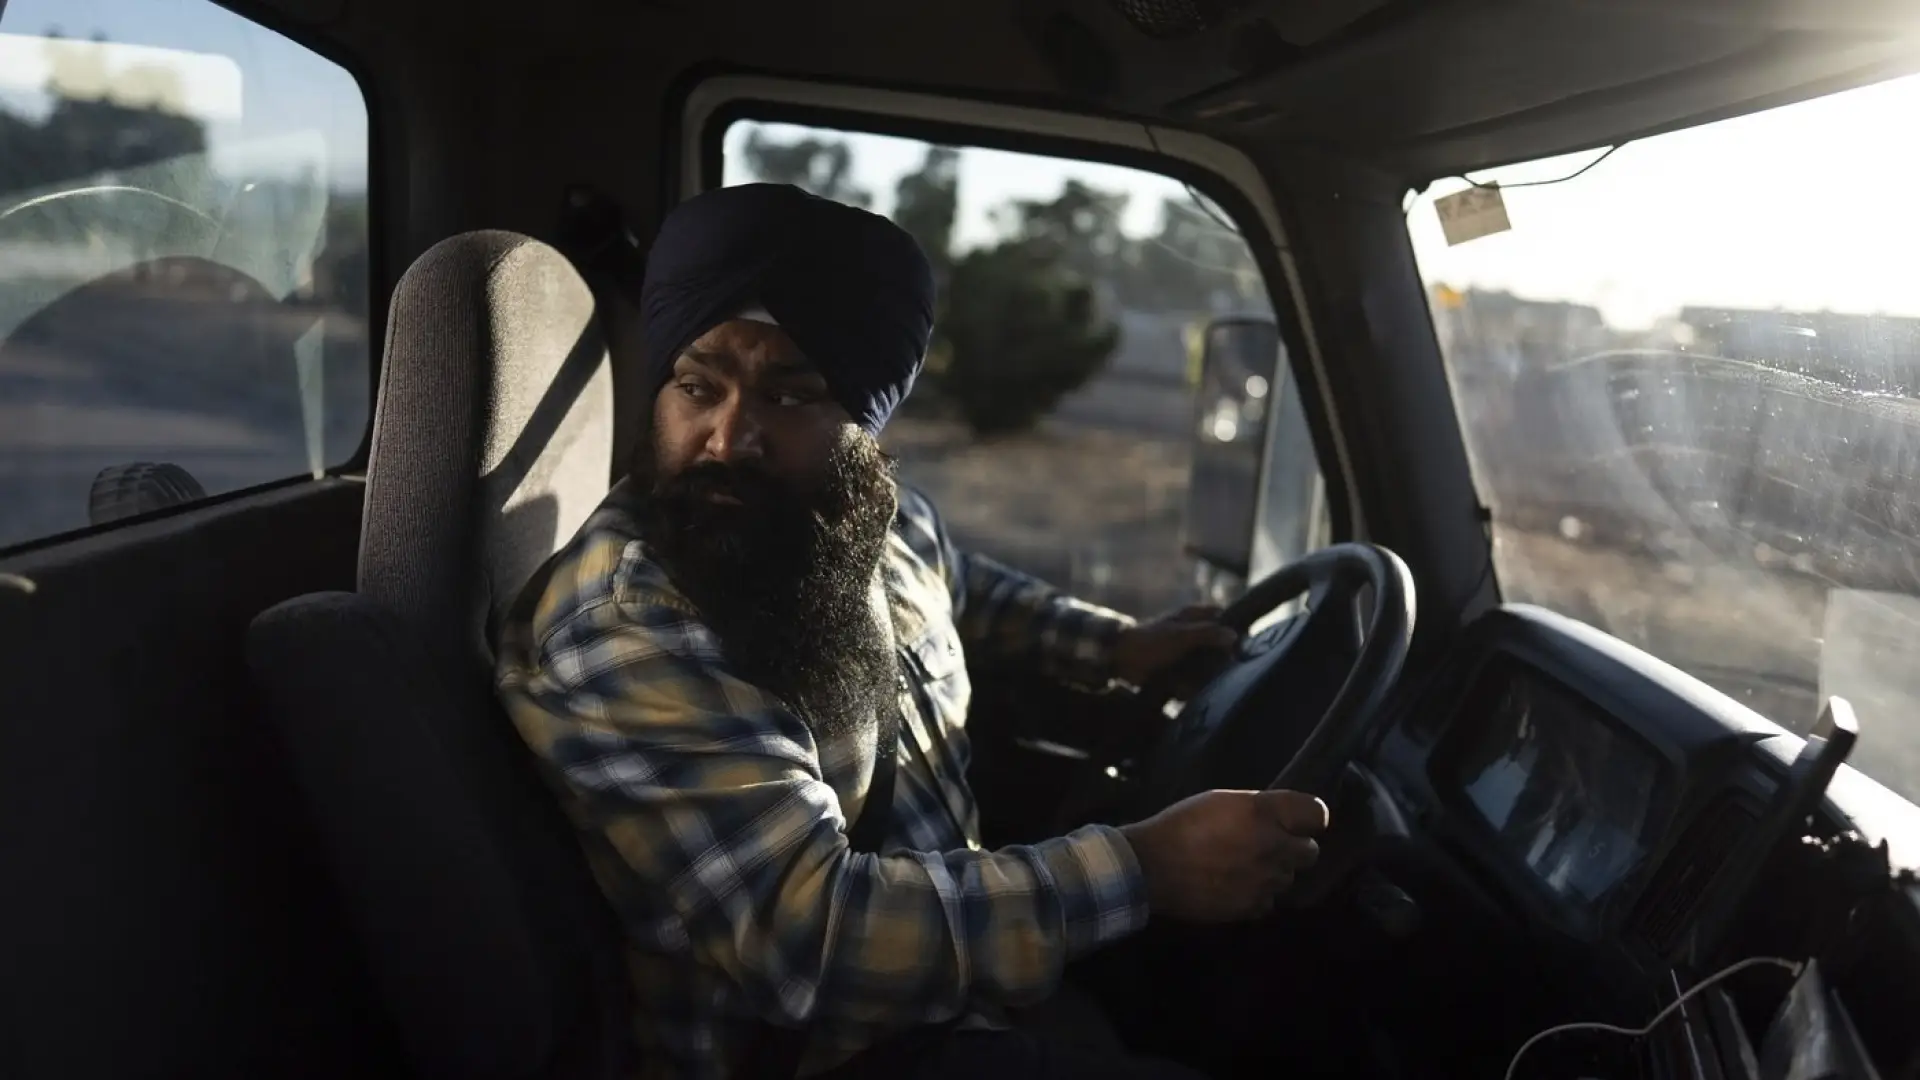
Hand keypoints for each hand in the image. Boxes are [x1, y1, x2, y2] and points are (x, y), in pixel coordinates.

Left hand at [1110, 604, 1238, 693]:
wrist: (1122, 659)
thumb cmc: (1151, 640)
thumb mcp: (1181, 635)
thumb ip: (1208, 633)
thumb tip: (1234, 635)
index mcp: (1195, 617)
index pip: (1223, 619)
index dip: (1231, 632)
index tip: (1235, 648)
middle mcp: (1194, 634)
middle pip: (1219, 649)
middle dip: (1215, 663)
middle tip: (1209, 671)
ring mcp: (1186, 654)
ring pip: (1207, 668)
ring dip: (1199, 679)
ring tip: (1185, 681)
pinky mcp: (1179, 671)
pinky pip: (1192, 681)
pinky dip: (1185, 688)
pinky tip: (1177, 689)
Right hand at [1119, 789, 1328, 921]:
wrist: (1151, 866)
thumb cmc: (1181, 824)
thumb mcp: (1221, 800)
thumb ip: (1258, 809)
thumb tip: (1280, 819)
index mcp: (1264, 813)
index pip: (1317, 814)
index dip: (1309, 818)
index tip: (1296, 821)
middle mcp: (1273, 846)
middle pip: (1310, 851)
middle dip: (1293, 848)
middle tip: (1267, 845)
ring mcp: (1265, 880)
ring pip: (1289, 878)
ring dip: (1274, 872)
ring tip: (1244, 867)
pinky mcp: (1252, 907)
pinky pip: (1269, 901)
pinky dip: (1257, 895)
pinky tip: (1235, 886)